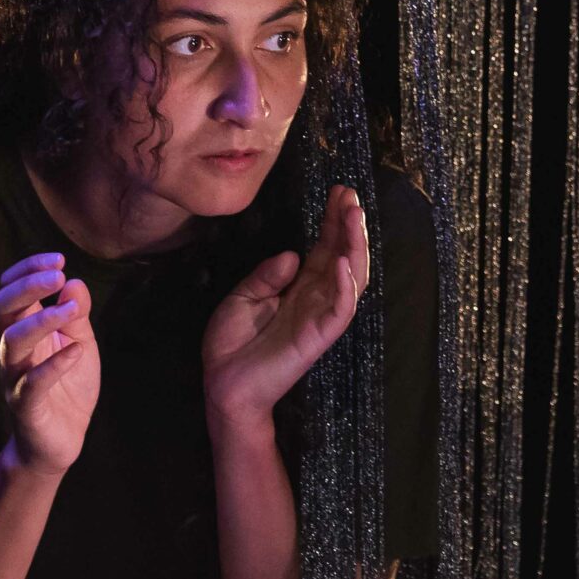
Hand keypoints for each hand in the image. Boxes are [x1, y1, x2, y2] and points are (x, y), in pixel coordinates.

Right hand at [0, 252, 98, 476]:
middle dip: (27, 286)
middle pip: (2, 309)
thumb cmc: (67, 386)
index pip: (10, 291)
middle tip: (58, 274)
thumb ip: (76, 314)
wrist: (61, 440)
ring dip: (41, 320)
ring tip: (70, 310)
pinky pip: (31, 383)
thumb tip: (74, 281)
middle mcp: (12, 351)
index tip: (58, 259)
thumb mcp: (80, 342)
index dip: (27, 271)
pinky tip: (76, 351)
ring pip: (12, 342)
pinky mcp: (25, 407)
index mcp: (23, 331)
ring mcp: (15, 378)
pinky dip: (54, 364)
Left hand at [201, 184, 369, 426]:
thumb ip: (267, 276)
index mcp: (298, 288)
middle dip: (348, 225)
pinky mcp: (318, 336)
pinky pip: (341, 310)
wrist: (223, 385)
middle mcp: (315, 299)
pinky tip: (344, 262)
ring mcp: (320, 317)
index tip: (339, 193)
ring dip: (355, 247)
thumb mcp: (242, 297)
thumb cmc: (231, 345)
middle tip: (350, 195)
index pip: (324, 249)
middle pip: (342, 256)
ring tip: (353, 217)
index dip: (332, 222)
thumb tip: (292, 254)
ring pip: (351, 277)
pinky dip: (346, 286)